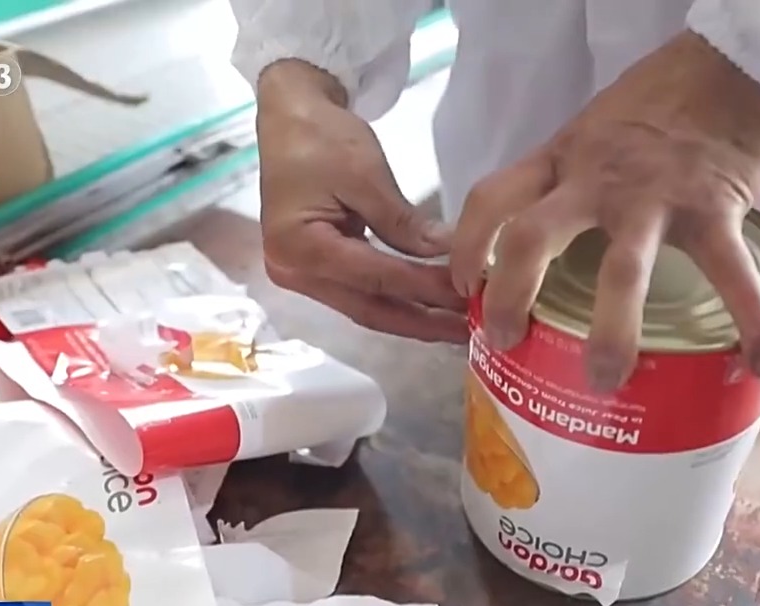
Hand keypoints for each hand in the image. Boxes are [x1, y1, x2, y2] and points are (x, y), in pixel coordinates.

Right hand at [253, 60, 467, 342]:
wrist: (290, 117)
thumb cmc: (322, 137)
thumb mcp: (366, 174)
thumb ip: (403, 222)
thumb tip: (448, 254)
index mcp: (300, 247)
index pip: (376, 277)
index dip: (425, 288)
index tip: (469, 295)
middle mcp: (294, 273)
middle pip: (368, 308)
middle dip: (422, 323)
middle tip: (469, 333)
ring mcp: (301, 276)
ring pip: (365, 307)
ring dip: (412, 318)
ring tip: (456, 326)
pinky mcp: (313, 271)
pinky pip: (360, 293)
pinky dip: (396, 300)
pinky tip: (429, 307)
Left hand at [449, 31, 759, 391]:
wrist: (729, 64)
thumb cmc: (655, 103)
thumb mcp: (588, 131)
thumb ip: (561, 177)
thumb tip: (533, 232)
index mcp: (561, 160)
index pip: (491, 199)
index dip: (467, 247)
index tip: (462, 285)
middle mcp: (596, 181)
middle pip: (532, 240)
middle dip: (510, 299)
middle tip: (506, 343)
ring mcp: (655, 198)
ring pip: (621, 274)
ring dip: (610, 334)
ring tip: (605, 383)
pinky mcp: (714, 210)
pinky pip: (732, 275)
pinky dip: (750, 322)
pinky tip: (758, 362)